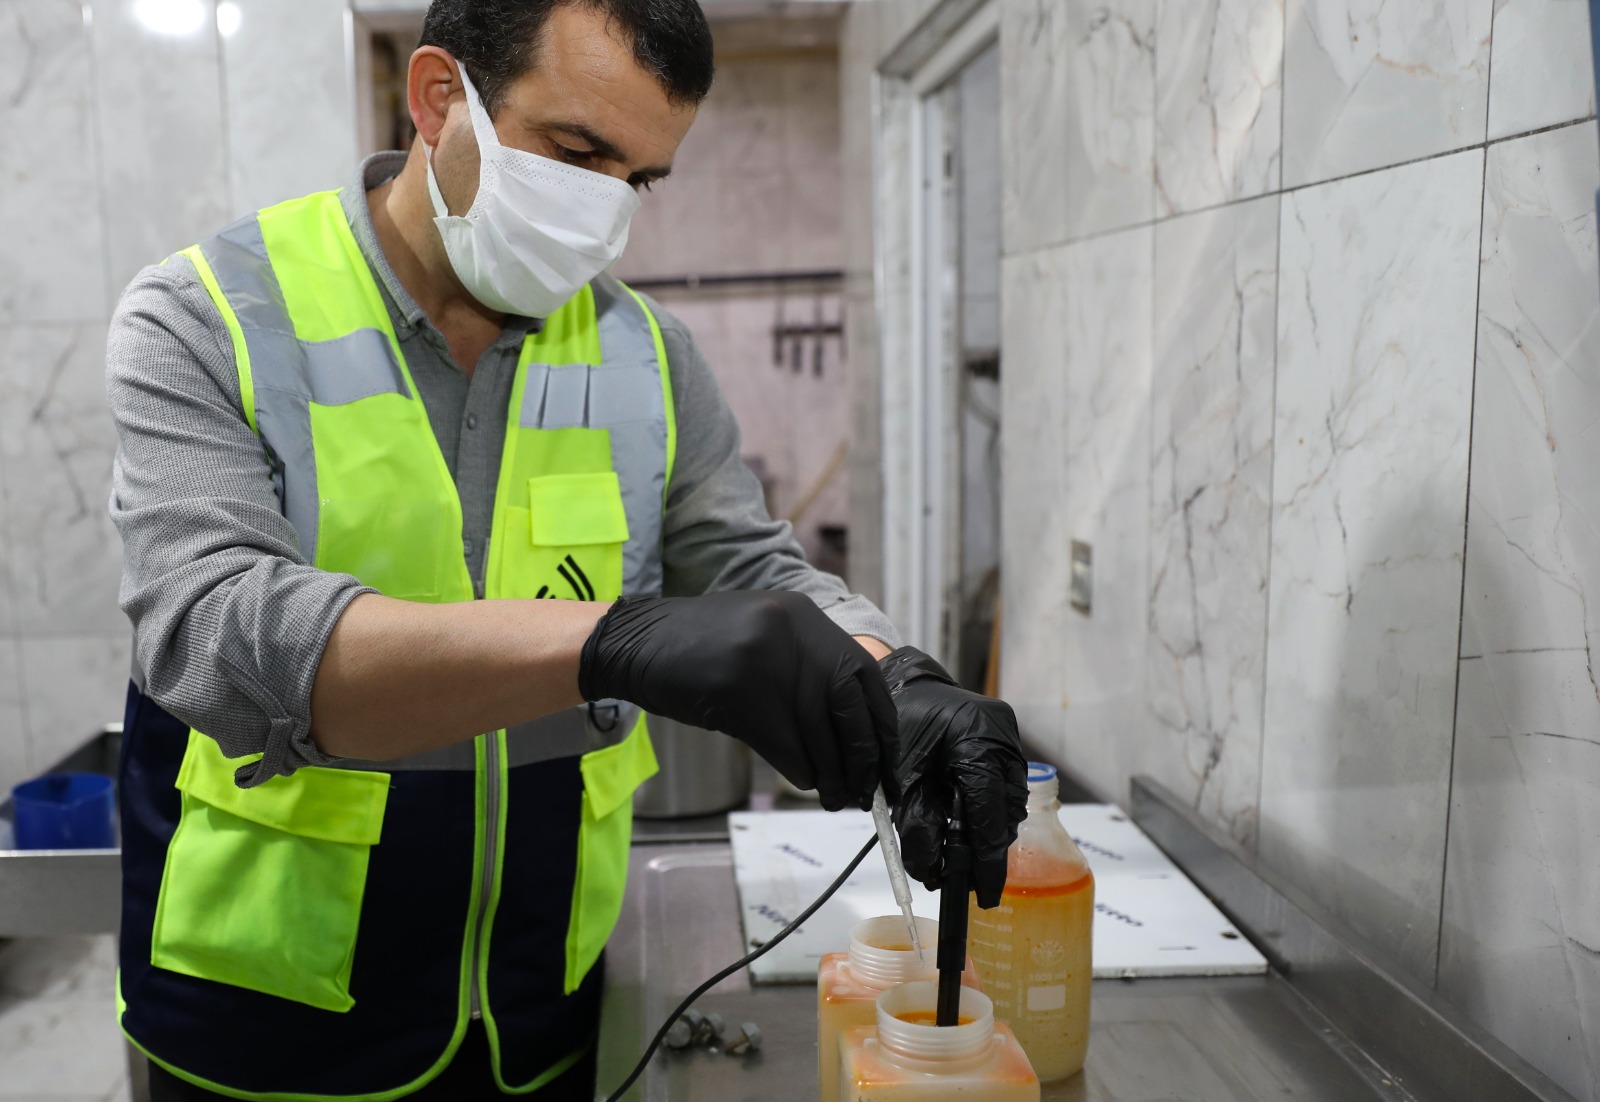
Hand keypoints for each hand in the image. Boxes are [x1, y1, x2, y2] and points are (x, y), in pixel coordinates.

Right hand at [579, 592, 898, 811]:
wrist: (633, 641)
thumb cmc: (698, 650)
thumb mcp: (762, 638)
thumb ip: (805, 667)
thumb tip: (851, 728)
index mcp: (803, 615)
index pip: (864, 672)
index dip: (880, 719)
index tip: (884, 753)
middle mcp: (790, 629)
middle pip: (848, 702)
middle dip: (863, 751)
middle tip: (866, 785)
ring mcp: (763, 657)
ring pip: (817, 728)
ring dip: (831, 769)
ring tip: (834, 792)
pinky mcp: (736, 689)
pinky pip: (784, 741)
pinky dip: (798, 768)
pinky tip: (801, 780)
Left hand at [882, 647, 1027, 907]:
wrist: (904, 686)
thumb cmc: (896, 726)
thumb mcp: (899, 780)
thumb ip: (917, 826)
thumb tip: (933, 873)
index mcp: (975, 739)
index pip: (989, 812)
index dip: (986, 858)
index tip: (986, 893)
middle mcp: (1002, 738)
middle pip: (1005, 814)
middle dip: (983, 851)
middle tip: (963, 878)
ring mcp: (1010, 738)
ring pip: (1010, 806)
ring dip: (986, 831)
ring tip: (958, 850)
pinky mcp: (1008, 741)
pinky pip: (1007, 789)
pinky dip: (987, 811)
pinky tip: (965, 821)